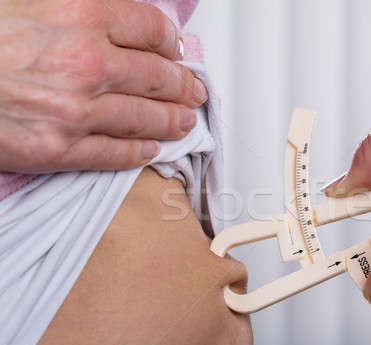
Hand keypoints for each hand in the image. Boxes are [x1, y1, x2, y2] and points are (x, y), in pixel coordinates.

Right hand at [0, 0, 207, 171]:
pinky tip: (151, 148)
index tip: (176, 51)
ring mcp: (76, 110)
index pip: (151, 30)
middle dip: (184, 85)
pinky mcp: (58, 149)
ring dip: (172, 120)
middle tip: (194, 91)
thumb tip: (105, 17)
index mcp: (80, 15)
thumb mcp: (25, 0)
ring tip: (185, 121)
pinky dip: (139, 152)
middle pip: (158, 77)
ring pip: (144, 118)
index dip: (170, 42)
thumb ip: (73, 7)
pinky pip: (114, 153)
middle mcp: (88, 64)